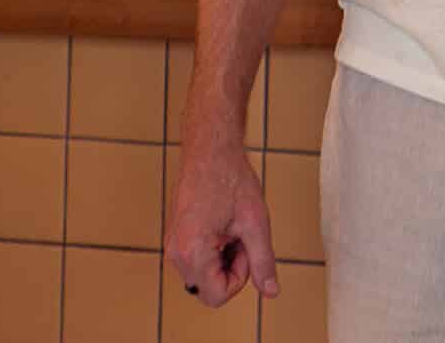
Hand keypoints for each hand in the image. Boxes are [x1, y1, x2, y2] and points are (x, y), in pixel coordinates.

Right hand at [166, 144, 279, 306]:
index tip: (247, 247)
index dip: (240, 277)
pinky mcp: (176, 237)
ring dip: (223, 259)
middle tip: (242, 235)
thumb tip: (271, 292)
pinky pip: (197, 260)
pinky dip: (214, 251)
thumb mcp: (255, 222)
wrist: (211, 148)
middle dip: (231, 268)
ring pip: (204, 275)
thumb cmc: (230, 178)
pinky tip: (223, 225)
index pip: (217, 296)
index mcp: (192, 252)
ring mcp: (173, 245)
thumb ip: (263, 261)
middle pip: (209, 288)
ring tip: (233, 227)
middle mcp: (176, 253)